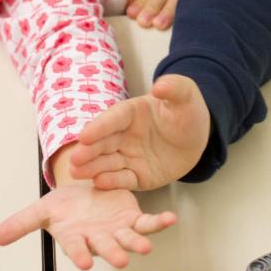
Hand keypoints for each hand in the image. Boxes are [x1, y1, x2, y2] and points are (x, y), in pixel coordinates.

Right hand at [0, 184, 176, 269]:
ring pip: (128, 238)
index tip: (83, 261)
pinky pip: (148, 223)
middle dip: (113, 253)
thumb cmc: (64, 206)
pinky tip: (169, 220)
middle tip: (120, 260)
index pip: (76, 248)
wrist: (82, 191)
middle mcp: (98, 238)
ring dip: (138, 243)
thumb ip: (21, 223)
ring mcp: (117, 230)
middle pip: (105, 246)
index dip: (79, 254)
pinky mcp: (132, 218)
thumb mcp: (41, 210)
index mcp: (76, 237)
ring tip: (145, 246)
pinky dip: (159, 223)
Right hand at [70, 74, 210, 189]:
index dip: (98, 128)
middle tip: (74, 159)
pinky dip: (112, 181)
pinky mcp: (137, 175)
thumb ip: (175, 88)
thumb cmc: (187, 112)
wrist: (196, 138)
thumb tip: (158, 87)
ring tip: (77, 173)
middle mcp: (124, 134)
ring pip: (108, 162)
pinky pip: (124, 179)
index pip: (112, 120)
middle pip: (103, 143)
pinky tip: (99, 183)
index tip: (84, 136)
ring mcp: (129, 156)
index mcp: (131, 112)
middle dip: (88, 151)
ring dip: (92, 168)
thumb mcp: (186, 95)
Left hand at [126, 0, 189, 28]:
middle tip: (143, 22)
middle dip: (152, 5)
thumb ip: (146, 3)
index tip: (132, 14)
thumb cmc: (182, 8)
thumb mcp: (162, 1)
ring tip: (159, 25)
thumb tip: (130, 11)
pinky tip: (184, 22)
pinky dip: (191, 8)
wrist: (217, 1)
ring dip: (168, 10)